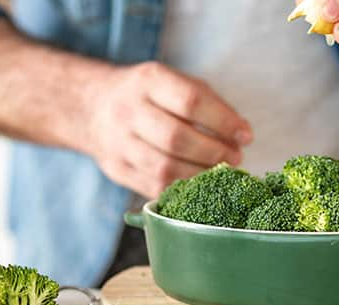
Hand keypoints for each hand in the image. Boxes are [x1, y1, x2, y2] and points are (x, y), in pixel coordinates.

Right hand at [82, 62, 251, 198]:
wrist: (92, 105)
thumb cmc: (149, 96)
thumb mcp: (175, 83)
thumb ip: (210, 104)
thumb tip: (242, 134)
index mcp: (148, 81)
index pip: (191, 100)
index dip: (224, 121)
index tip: (246, 136)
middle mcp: (128, 110)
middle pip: (176, 138)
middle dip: (214, 153)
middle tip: (235, 159)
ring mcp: (118, 142)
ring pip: (164, 168)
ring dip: (200, 176)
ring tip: (220, 174)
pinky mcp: (116, 169)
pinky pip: (153, 187)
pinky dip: (182, 189)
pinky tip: (199, 185)